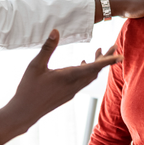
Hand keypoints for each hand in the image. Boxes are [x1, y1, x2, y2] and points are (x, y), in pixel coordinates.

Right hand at [0, 29, 121, 144]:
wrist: (24, 113)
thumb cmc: (28, 89)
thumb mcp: (36, 65)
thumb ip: (48, 48)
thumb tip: (55, 31)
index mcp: (68, 77)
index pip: (94, 68)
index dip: (108, 60)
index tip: (120, 55)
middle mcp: (73, 86)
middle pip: (96, 72)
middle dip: (105, 59)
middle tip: (113, 46)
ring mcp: (71, 92)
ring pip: (90, 78)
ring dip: (96, 65)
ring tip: (98, 52)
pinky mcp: (67, 96)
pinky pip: (83, 82)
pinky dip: (87, 72)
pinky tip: (82, 64)